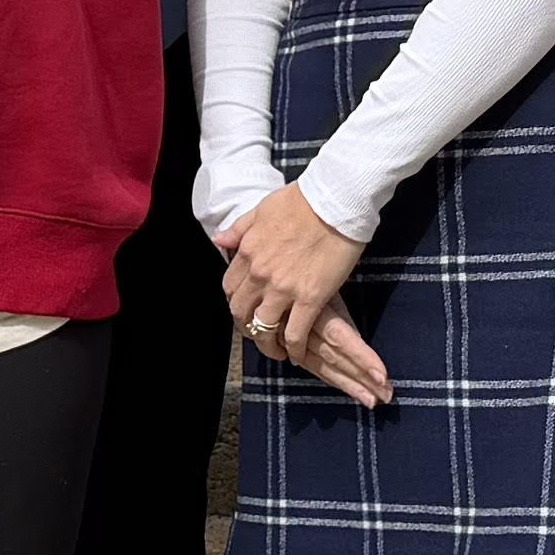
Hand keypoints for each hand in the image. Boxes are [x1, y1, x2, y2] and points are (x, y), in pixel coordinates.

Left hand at [215, 185, 391, 409]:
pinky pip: (295, 333)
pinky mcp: (310, 298)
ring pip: (264, 328)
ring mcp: (283, 289)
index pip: (230, 288)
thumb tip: (220, 241)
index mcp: (247, 251)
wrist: (335, 200)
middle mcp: (260, 274)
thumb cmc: (303, 199)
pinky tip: (298, 354)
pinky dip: (294, 348)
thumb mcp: (262, 209)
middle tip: (259, 333)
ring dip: (268, 344)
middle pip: (242, 312)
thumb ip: (239, 229)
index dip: (236, 302)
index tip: (247, 308)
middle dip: (247, 327)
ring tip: (277, 350)